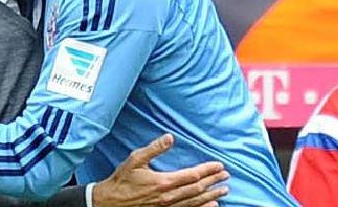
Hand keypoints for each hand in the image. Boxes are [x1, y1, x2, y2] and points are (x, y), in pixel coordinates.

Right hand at [92, 134, 229, 206]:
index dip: (208, 170)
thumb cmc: (122, 180)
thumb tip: (169, 138)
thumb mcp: (135, 160)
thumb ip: (154, 149)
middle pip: (197, 189)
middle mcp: (169, 197)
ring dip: (211, 196)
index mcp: (164, 182)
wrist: (111, 202)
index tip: (219, 165)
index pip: (192, 175)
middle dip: (214, 182)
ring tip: (224, 190)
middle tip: (226, 176)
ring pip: (195, 202)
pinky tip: (211, 206)